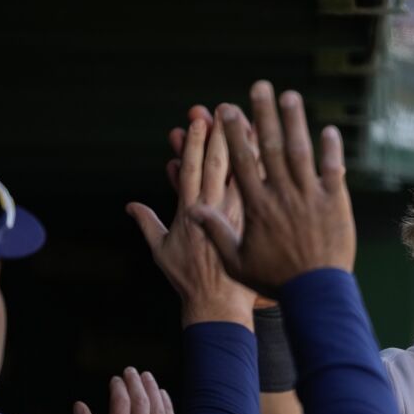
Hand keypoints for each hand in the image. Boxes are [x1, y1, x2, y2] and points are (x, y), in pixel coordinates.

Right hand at [73, 367, 176, 413]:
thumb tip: (79, 405)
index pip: (121, 405)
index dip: (119, 388)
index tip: (114, 379)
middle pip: (142, 403)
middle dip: (135, 384)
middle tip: (130, 371)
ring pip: (158, 410)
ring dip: (153, 390)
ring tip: (146, 376)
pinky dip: (167, 406)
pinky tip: (162, 394)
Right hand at [128, 117, 256, 325]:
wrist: (220, 306)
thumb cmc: (189, 282)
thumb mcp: (162, 253)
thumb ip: (148, 224)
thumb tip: (131, 205)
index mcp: (191, 213)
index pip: (193, 169)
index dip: (195, 143)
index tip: (199, 121)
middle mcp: (217, 210)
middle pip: (222, 164)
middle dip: (222, 134)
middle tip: (226, 107)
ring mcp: (241, 217)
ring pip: (250, 175)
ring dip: (251, 147)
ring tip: (257, 120)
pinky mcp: (259, 226)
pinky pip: (269, 194)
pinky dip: (275, 171)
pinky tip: (282, 154)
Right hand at [191, 80, 356, 295]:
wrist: (315, 293)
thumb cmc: (274, 280)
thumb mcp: (236, 260)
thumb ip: (215, 231)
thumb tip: (191, 210)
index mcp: (256, 206)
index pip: (241, 162)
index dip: (233, 134)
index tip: (226, 110)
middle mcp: (282, 195)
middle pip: (270, 147)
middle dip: (263, 114)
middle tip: (259, 86)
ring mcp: (310, 197)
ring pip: (301, 152)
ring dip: (295, 121)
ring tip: (289, 95)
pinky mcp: (336, 203)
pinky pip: (333, 170)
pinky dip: (331, 149)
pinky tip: (328, 129)